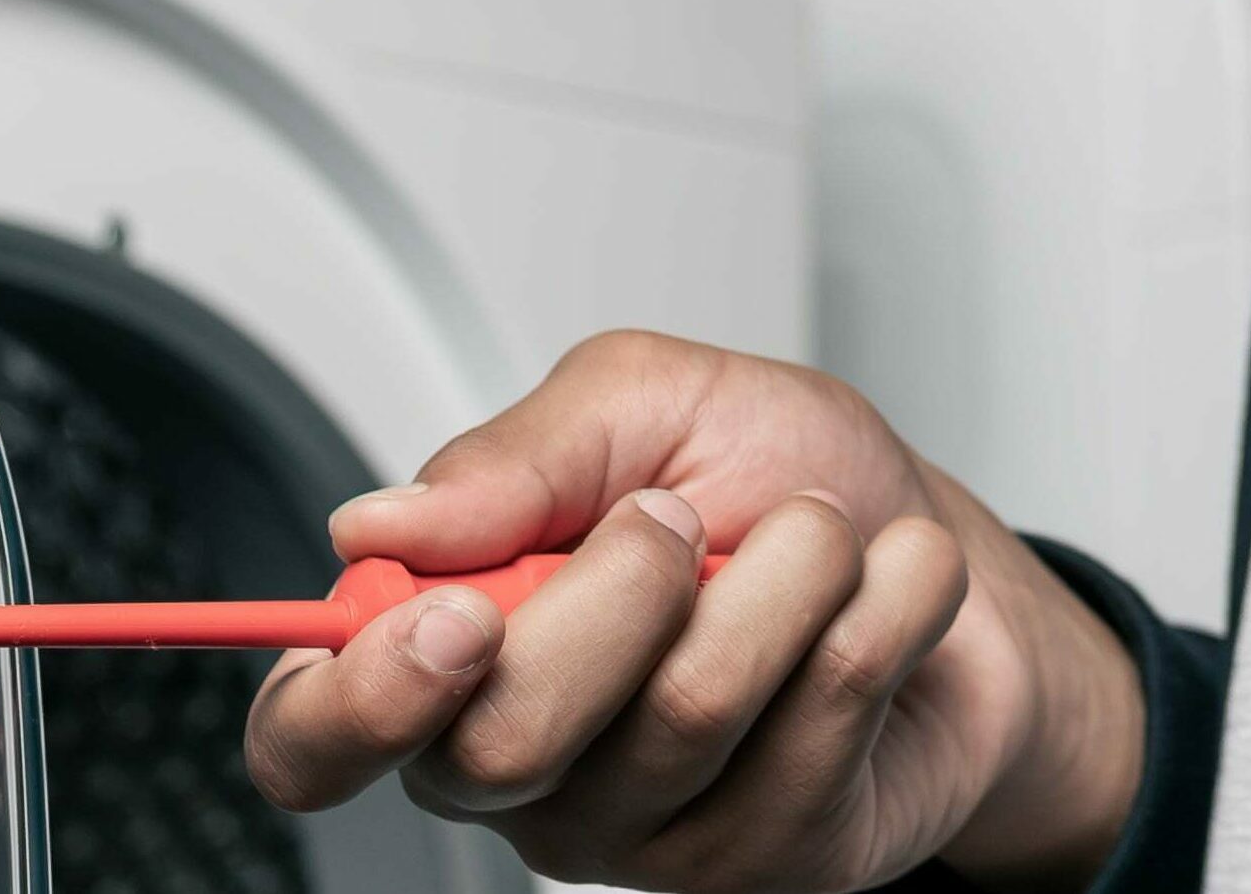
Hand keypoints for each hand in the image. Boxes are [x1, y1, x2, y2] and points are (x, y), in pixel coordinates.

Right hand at [242, 330, 1146, 890]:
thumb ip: (512, 457)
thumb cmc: (780, 477)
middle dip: (626, 585)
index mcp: (449, 654)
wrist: (937, 548)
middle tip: (685, 515)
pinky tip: (884, 592)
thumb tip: (376, 525)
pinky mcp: (767, 862)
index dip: (359, 700)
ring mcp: (644, 833)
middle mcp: (527, 770)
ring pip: (682, 718)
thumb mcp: (646, 403)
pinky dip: (882, 608)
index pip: (313, 744)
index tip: (455, 614)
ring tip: (818, 535)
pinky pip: (814, 728)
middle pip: (507, 741)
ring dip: (788, 570)